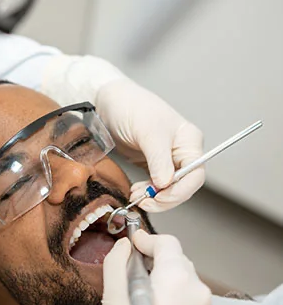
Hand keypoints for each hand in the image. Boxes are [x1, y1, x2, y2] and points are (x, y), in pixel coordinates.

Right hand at [81, 232, 211, 304]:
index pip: (168, 244)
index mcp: (178, 281)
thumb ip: (117, 264)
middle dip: (155, 257)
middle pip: (177, 259)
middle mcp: (197, 293)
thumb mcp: (114, 299)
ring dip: (163, 274)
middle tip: (130, 265)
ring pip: (184, 278)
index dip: (147, 239)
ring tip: (139, 288)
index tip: (132, 241)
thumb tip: (123, 246)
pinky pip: (188, 297)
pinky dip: (172, 292)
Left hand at [95, 79, 204, 211]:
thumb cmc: (132, 107)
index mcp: (189, 142)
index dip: (180, 191)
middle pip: (183, 186)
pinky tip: (136, 191)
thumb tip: (166, 183)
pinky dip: (147, 192)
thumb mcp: (148, 133)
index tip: (159, 197)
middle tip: (144, 202)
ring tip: (136, 196)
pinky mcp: (151, 164)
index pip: (195, 175)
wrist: (109, 102)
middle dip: (164, 198)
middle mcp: (181, 152)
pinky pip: (155, 185)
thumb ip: (159, 160)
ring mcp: (166, 159)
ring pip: (168, 188)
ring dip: (154, 197)